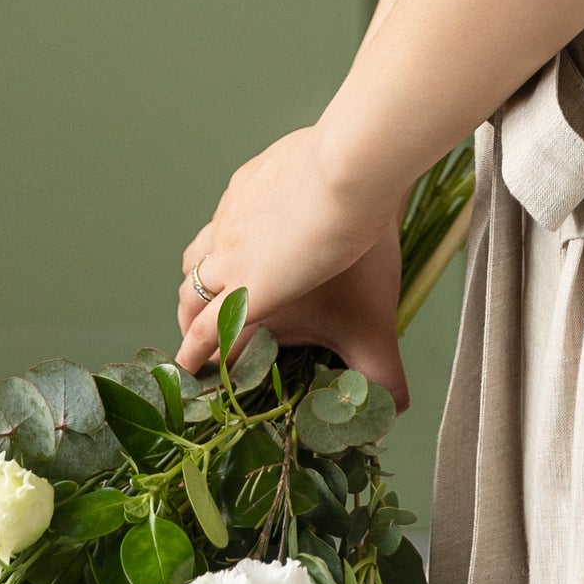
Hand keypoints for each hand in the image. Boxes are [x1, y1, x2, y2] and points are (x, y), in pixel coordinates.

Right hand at [175, 130, 407, 403]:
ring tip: (207, 281)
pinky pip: (224, 210)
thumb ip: (380, 373)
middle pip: (190, 293)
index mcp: (249, 299)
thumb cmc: (362, 253)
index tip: (185, 370)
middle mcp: (228, 258)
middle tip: (195, 331)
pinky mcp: (246, 181)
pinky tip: (246, 222)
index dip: (193, 356)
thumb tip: (398, 411)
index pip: (205, 337)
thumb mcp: (373, 325)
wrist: (351, 171)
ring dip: (198, 272)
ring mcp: (232, 215)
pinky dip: (225, 227)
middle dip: (189, 317)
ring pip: (197, 250)